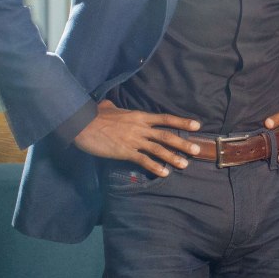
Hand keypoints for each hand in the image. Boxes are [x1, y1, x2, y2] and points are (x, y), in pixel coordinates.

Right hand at [73, 100, 200, 175]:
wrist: (81, 124)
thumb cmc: (94, 115)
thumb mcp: (108, 107)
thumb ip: (114, 107)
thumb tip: (110, 104)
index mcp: (139, 116)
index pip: (165, 118)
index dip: (182, 122)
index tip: (197, 125)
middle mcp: (140, 128)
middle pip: (166, 135)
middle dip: (183, 143)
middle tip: (197, 149)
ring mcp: (133, 140)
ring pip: (158, 149)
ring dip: (173, 157)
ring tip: (185, 164)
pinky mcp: (124, 152)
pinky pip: (143, 160)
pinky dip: (154, 167)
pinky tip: (164, 173)